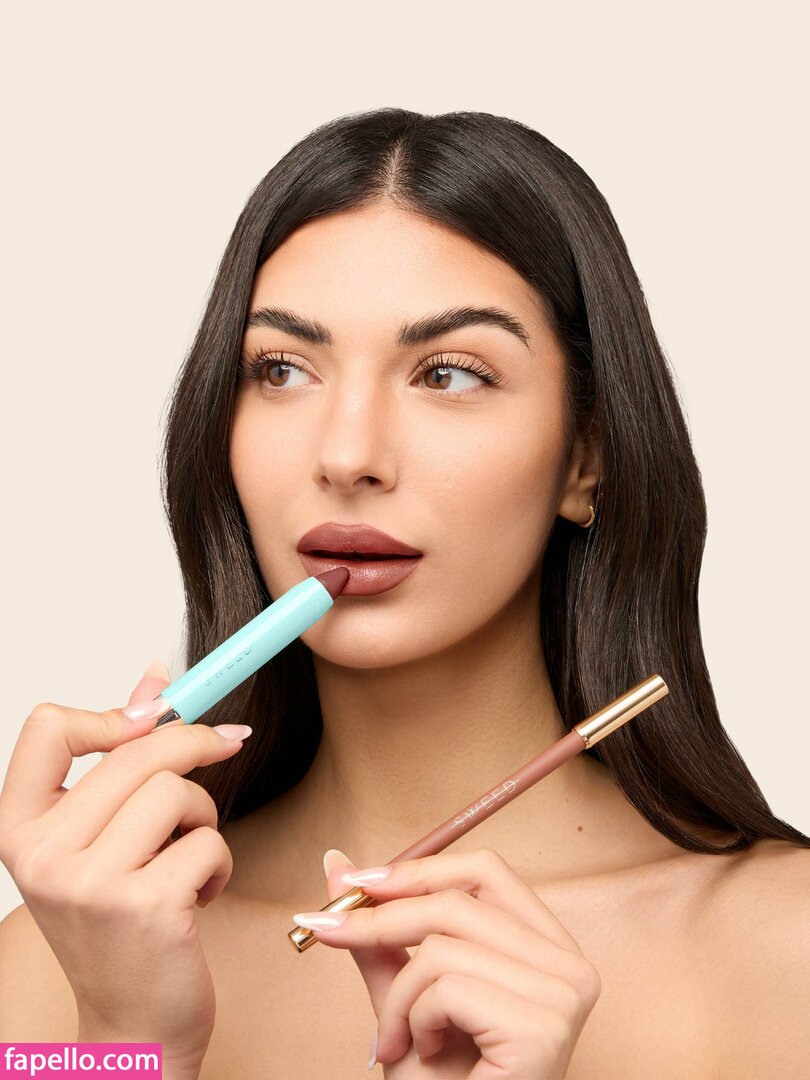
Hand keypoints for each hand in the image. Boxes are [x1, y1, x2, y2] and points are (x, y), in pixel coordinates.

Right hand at [0, 662, 251, 1075]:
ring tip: (188, 856)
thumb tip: (157, 674)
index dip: (109, 713)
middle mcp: (42, 855)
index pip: (47, 726)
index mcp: (21, 828)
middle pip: (137, 751)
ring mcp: (89, 883)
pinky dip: (218, 863)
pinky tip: (196, 896)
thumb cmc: (120, 921)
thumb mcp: (103, 836)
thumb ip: (122, 754)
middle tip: (228, 742)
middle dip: (195, 744)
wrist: (132, 1023)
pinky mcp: (144, 907)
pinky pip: (208, 841)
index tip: (151, 718)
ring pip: (178, 792)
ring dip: (204, 818)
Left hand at [305, 848, 601, 1078]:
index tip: (358, 881)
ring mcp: (563, 996)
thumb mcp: (405, 997)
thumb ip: (379, 934)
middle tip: (329, 930)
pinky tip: (430, 1054)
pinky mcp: (543, 1027)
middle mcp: (569, 966)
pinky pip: (447, 988)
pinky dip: (416, 1021)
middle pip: (458, 900)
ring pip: (442, 947)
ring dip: (397, 998)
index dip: (419, 870)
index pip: (486, 872)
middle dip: (380, 919)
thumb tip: (336, 863)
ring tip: (395, 1040)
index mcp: (547, 948)